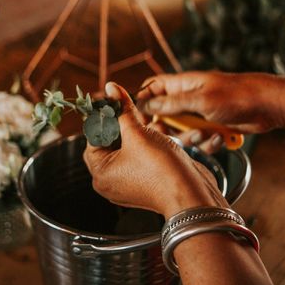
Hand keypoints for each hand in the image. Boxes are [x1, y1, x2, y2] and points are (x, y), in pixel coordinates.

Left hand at [83, 82, 227, 218]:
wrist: (192, 195)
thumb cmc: (162, 170)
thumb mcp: (138, 133)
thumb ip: (123, 109)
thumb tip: (111, 89)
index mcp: (100, 173)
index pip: (93, 136)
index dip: (103, 116)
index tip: (112, 100)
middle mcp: (109, 181)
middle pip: (108, 142)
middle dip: (119, 124)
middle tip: (127, 109)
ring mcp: (127, 183)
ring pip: (125, 149)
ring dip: (133, 133)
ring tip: (143, 122)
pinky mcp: (143, 182)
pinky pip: (137, 158)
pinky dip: (143, 145)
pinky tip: (154, 135)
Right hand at [137, 71, 284, 150]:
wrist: (268, 107)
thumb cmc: (236, 95)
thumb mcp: (200, 100)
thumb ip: (171, 103)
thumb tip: (144, 103)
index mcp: (182, 85)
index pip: (152, 89)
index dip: (143, 103)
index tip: (142, 120)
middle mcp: (188, 99)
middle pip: (164, 117)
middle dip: (170, 130)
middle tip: (177, 135)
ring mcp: (200, 114)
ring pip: (182, 133)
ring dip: (192, 139)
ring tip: (206, 134)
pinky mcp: (211, 128)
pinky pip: (200, 141)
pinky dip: (208, 143)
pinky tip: (220, 138)